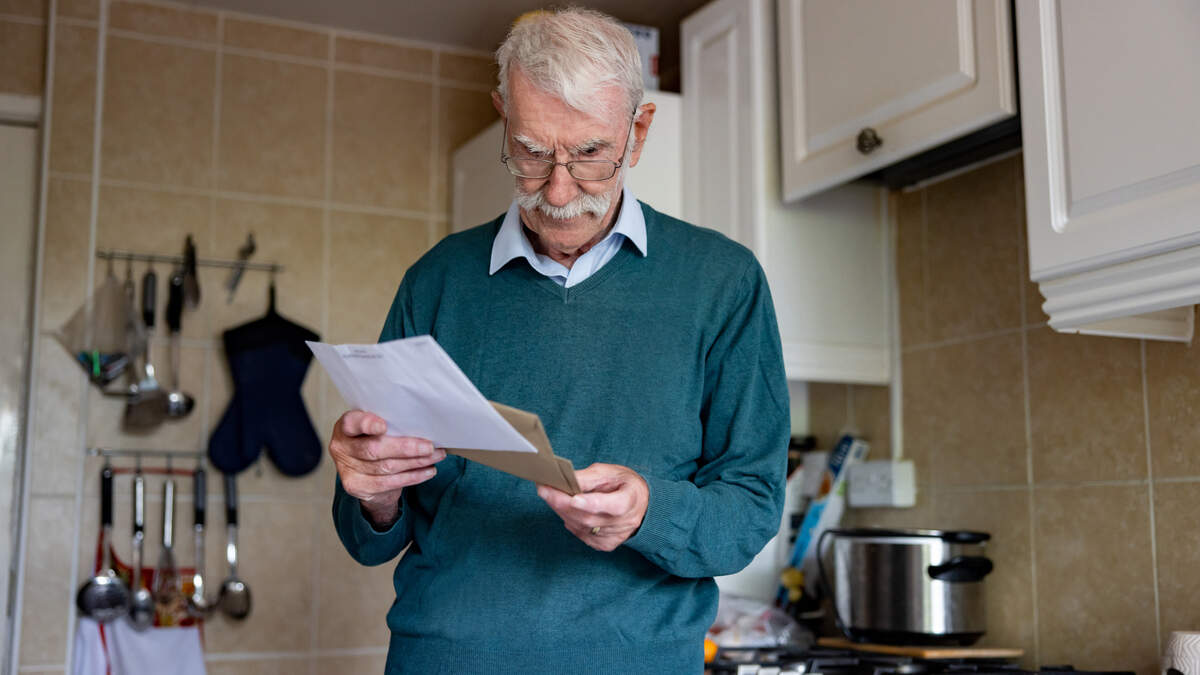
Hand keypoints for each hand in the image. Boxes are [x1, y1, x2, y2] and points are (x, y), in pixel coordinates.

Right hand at [329, 410, 445, 526]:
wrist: (364, 473)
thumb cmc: (374, 441)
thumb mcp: (376, 428)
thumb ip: (390, 424)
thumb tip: (422, 423)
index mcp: (345, 426)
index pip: (353, 422)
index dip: (367, 424)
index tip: (383, 425)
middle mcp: (341, 447)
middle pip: (374, 449)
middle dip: (405, 448)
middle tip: (429, 446)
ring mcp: (347, 469)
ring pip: (386, 467)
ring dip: (416, 462)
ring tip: (436, 456)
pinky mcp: (357, 487)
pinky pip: (389, 483)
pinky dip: (413, 476)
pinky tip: (428, 471)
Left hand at [536, 463, 648, 551]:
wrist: (642, 506)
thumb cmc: (624, 485)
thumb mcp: (610, 473)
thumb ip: (587, 477)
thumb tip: (563, 478)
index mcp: (630, 500)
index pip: (613, 505)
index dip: (593, 503)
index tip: (573, 499)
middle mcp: (624, 522)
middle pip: (589, 518)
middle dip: (562, 504)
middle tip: (544, 490)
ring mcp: (614, 536)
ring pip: (581, 527)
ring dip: (562, 512)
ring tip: (550, 495)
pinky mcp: (606, 545)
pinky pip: (581, 534)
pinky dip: (571, 521)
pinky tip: (568, 510)